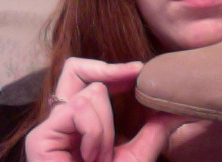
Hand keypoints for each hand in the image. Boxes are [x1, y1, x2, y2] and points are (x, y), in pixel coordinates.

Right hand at [25, 57, 189, 161]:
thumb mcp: (139, 154)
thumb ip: (157, 129)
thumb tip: (182, 108)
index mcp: (81, 123)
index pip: (90, 80)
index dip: (112, 69)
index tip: (139, 69)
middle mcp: (62, 122)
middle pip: (74, 68)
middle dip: (109, 70)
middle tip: (135, 72)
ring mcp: (49, 129)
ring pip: (90, 93)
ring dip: (107, 127)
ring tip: (101, 157)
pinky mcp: (39, 138)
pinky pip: (79, 110)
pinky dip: (95, 133)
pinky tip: (91, 157)